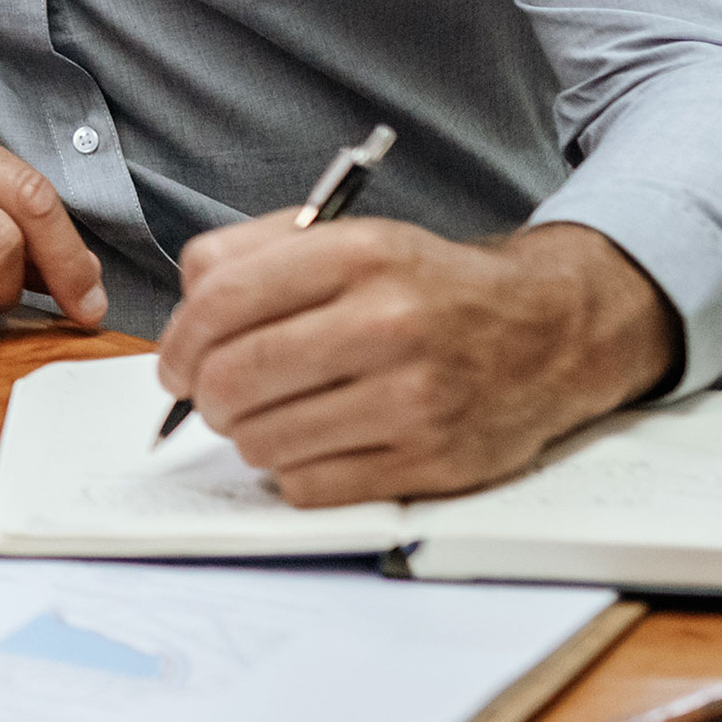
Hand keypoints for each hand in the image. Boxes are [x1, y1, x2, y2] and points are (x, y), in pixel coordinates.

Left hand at [154, 218, 681, 505]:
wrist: (546, 331)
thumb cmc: (428, 286)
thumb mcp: (348, 236)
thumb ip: (253, 252)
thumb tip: (184, 308)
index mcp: (361, 256)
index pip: (222, 300)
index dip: (179, 339)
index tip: (175, 361)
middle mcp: (390, 324)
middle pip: (234, 376)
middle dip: (202, 394)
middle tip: (209, 395)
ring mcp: (414, 401)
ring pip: (263, 440)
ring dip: (245, 435)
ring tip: (266, 415)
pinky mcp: (431, 463)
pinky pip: (309, 486)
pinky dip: (291, 471)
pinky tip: (311, 443)